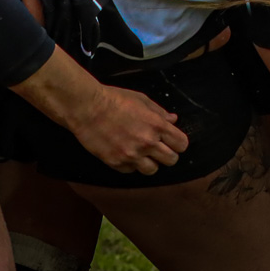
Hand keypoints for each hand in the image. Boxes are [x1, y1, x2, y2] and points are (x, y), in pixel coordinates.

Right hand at [8, 47, 188, 173]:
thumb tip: (173, 120)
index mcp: (156, 125)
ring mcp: (131, 155)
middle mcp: (147, 143)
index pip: (181, 144)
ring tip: (142, 153)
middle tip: (159, 149)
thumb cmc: (115, 99)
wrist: (88, 108)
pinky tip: (125, 153)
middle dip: (168, 154)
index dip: (179, 143)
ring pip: (152, 170)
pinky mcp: (116, 163)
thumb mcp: (142, 99)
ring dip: (150, 163)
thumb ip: (159, 112)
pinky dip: (130, 164)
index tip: (173, 141)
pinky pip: (131, 171)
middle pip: (171, 160)